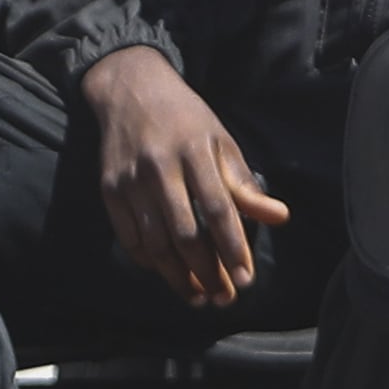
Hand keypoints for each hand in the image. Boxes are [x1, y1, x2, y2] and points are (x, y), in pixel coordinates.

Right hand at [81, 45, 287, 308]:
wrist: (130, 90)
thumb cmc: (186, 119)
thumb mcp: (222, 141)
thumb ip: (245, 183)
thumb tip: (279, 217)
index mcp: (194, 151)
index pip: (218, 210)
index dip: (233, 249)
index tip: (246, 280)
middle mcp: (160, 167)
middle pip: (185, 233)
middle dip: (208, 273)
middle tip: (225, 298)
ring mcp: (130, 180)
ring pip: (155, 242)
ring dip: (178, 277)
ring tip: (199, 297)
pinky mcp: (109, 189)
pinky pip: (129, 237)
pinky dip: (148, 262)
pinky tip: (168, 274)